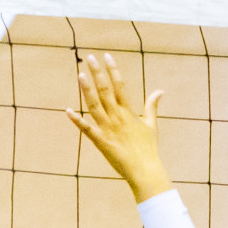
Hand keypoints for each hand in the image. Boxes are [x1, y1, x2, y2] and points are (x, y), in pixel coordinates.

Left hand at [65, 52, 170, 201]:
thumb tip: (160, 90)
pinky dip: (77, 120)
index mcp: (129, 112)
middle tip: (89, 57)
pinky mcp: (100, 142)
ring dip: (86, 89)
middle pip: (106, 91)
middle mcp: (117, 117)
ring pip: (94, 105)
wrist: (145, 170)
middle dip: (97, 73)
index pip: (120, 85)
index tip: (107, 56)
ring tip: (80, 74)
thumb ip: (152, 106)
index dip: (113, 70)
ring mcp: (108, 129)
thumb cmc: (148, 148)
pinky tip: (68, 110)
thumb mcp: (152, 125)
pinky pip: (87, 129)